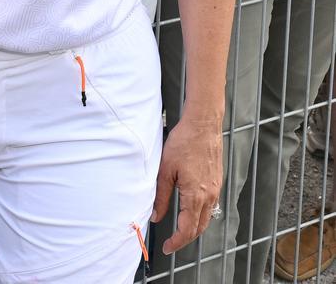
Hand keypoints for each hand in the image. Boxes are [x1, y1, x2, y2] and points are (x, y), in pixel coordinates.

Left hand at [151, 114, 222, 253]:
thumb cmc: (184, 142)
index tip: (167, 247)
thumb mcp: (165, 169)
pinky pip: (211, 205)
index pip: (187, 229)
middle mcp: (209, 195)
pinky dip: (200, 214)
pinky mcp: (217, 181)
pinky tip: (191, 209)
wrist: (203, 124)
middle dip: (185, 238)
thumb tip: (156, 215)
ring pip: (206, 218)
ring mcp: (215, 188)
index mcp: (195, 195)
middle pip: (199, 228)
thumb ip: (161, 195)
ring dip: (194, 227)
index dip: (177, 241)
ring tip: (179, 229)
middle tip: (172, 242)